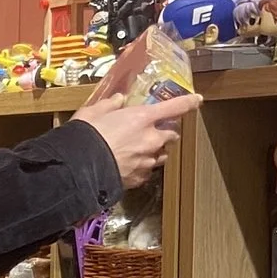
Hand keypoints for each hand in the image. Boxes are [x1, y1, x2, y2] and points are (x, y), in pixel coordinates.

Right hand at [74, 92, 201, 186]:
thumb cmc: (86, 135)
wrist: (79, 168)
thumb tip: (118, 99)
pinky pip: (147, 171)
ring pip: (161, 155)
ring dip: (156, 152)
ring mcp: (147, 160)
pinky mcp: (140, 178)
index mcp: (143, 118)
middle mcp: (151, 139)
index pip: (175, 107)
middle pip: (171, 135)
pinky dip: (142, 168)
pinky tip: (128, 166)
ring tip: (140, 152)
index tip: (197, 100)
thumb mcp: (93, 112)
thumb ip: (109, 105)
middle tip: (152, 132)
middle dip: (166, 133)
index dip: (188, 102)